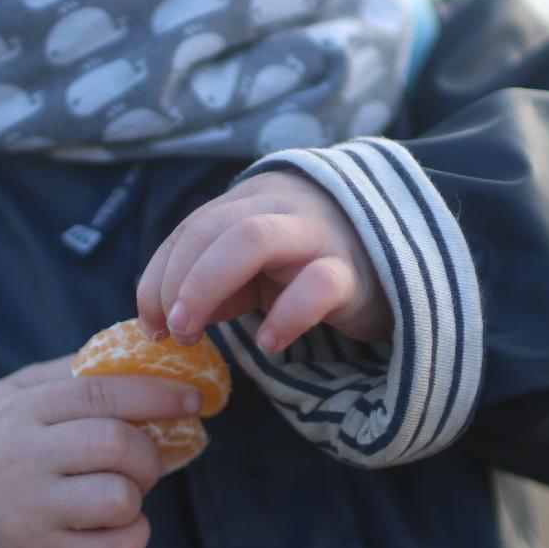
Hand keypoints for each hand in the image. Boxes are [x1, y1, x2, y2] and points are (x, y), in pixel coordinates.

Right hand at [0, 355, 202, 547]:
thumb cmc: (6, 440)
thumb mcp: (21, 392)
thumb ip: (75, 372)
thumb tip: (149, 355)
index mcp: (21, 410)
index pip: (101, 393)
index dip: (157, 393)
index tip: (193, 399)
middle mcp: (23, 458)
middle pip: (116, 444)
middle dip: (148, 451)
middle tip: (143, 459)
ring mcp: (32, 511)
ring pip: (120, 498)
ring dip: (138, 493)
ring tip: (121, 490)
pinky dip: (134, 535)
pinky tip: (118, 524)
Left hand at [135, 170, 391, 350]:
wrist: (397, 258)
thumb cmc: (309, 266)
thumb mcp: (253, 272)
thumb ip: (213, 285)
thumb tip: (164, 319)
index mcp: (247, 204)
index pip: (188, 230)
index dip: (157, 277)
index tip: (151, 323)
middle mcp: (278, 209)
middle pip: (210, 228)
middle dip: (176, 281)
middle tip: (170, 331)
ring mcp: (317, 236)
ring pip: (253, 239)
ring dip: (207, 286)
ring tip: (193, 334)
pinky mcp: (353, 273)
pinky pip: (317, 285)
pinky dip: (285, 315)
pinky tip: (268, 342)